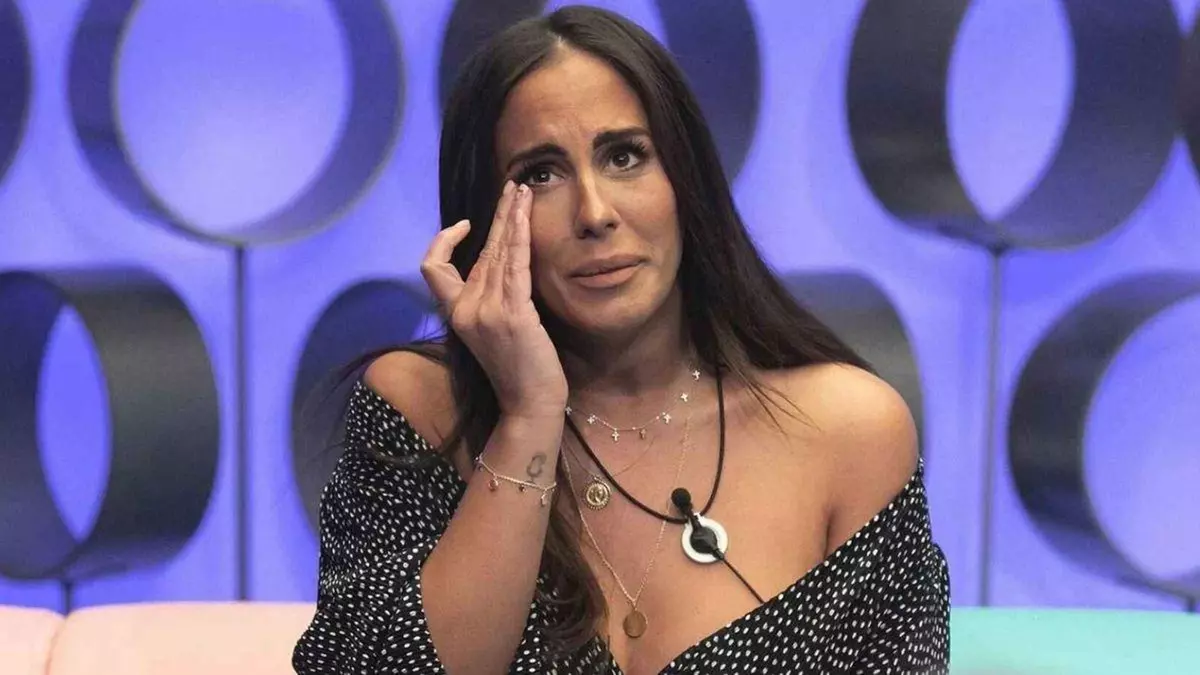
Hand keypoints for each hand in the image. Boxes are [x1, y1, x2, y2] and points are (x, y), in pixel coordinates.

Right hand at [420, 181, 567, 419]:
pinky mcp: (513, 313)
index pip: (433, 268)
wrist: (529, 404)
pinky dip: (519, 234)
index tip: (470, 226)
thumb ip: (485, 300)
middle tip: (512, 187)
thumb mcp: (490, 332)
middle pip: (476, 249)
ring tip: (524, 191)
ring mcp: (487, 311)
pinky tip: (525, 213)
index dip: (445, 241)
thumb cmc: (517, 370)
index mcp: (456, 313)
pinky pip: (514, 263)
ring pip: (496, 250)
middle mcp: (465, 310)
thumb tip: (496, 265)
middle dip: (497, 214)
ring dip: (512, 215)